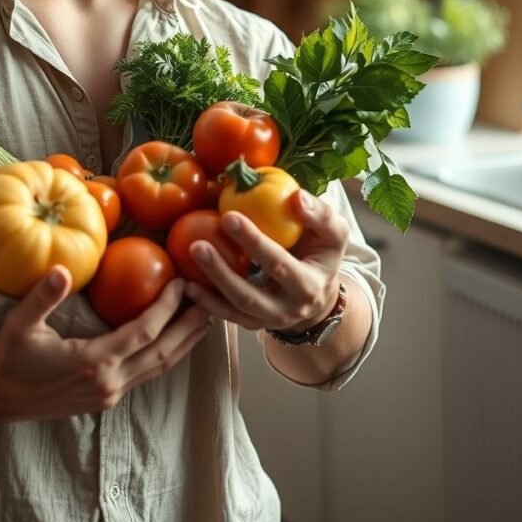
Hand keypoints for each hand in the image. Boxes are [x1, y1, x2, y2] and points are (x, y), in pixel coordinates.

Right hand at [0, 266, 210, 421]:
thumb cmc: (8, 357)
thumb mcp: (21, 324)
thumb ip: (43, 297)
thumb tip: (61, 268)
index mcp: (94, 363)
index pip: (144, 332)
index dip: (167, 307)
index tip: (183, 283)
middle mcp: (110, 382)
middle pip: (163, 353)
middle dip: (189, 326)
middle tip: (211, 300)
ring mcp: (110, 394)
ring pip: (159, 368)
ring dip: (183, 343)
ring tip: (204, 320)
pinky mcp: (106, 399)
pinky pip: (146, 374)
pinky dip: (165, 355)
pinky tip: (172, 341)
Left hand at [184, 190, 348, 334]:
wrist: (320, 295)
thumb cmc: (321, 254)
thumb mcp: (333, 233)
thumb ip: (320, 214)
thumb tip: (296, 197)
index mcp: (309, 285)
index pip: (278, 264)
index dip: (253, 242)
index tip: (228, 216)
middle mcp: (289, 309)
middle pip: (251, 295)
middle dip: (222, 271)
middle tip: (197, 244)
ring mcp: (269, 320)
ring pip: (236, 308)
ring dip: (210, 286)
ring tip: (189, 258)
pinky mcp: (254, 324)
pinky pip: (228, 316)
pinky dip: (207, 302)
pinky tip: (187, 284)